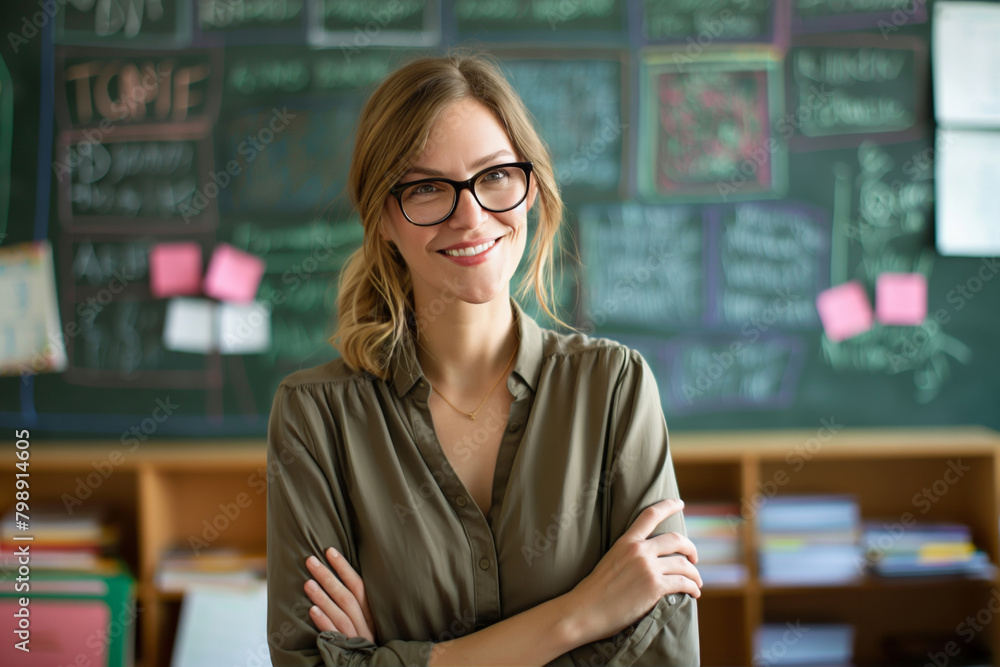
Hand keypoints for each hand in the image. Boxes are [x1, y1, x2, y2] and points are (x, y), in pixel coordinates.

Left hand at [304, 547, 376, 642]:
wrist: (370, 666)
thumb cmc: (364, 639)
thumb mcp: (366, 620)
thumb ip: (356, 602)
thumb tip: (337, 576)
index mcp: (372, 612)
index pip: (359, 585)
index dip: (344, 567)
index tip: (329, 551)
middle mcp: (367, 623)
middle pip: (347, 596)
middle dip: (328, 576)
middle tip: (310, 560)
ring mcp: (357, 637)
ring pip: (340, 614)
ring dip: (323, 597)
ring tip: (307, 582)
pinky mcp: (347, 650)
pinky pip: (334, 634)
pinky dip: (324, 621)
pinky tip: (312, 610)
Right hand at [567, 498, 701, 641]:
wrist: (585, 610)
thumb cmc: (594, 591)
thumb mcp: (610, 561)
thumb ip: (629, 555)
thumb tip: (649, 560)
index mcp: (626, 541)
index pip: (650, 515)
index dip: (668, 506)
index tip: (680, 504)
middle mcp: (639, 550)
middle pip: (676, 539)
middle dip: (690, 548)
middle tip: (693, 558)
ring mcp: (647, 568)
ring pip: (683, 564)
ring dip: (694, 573)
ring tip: (696, 582)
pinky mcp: (654, 587)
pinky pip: (683, 582)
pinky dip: (692, 587)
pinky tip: (694, 593)